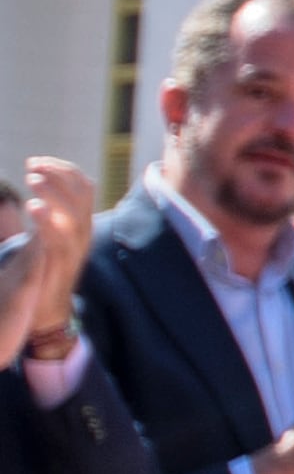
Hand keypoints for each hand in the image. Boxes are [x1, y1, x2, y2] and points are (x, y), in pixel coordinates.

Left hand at [12, 158, 88, 353]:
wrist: (47, 312)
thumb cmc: (43, 273)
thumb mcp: (50, 239)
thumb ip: (50, 216)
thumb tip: (40, 191)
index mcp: (80, 223)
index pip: (82, 185)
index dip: (62, 168)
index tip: (37, 161)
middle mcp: (83, 232)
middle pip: (82, 191)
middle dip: (57, 173)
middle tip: (32, 165)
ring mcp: (75, 248)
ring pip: (73, 210)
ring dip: (53, 190)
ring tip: (31, 179)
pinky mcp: (62, 263)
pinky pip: (59, 236)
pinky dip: (47, 219)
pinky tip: (32, 207)